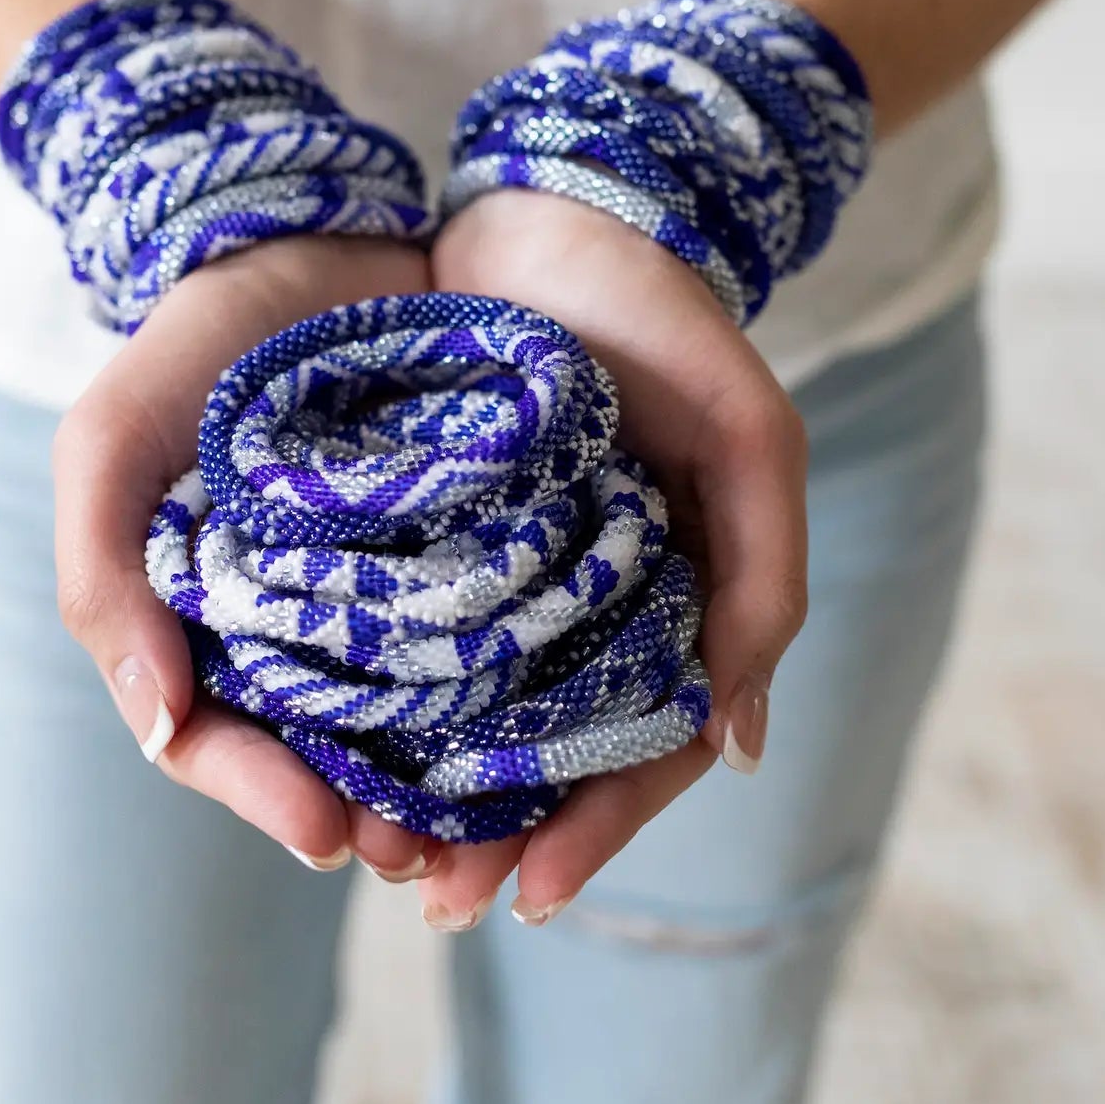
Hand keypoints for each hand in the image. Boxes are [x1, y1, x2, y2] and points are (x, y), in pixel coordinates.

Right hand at [52, 235, 441, 881]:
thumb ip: (101, 571)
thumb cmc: (200, 343)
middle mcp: (290, 619)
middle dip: (367, 814)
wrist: (314, 242)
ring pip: (402, 714)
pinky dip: (495, 689)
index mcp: (202, 615)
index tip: (330, 835)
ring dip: (437, 783)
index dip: (265, 798)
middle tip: (426, 858)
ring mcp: (375, 587)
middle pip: (319, 751)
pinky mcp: (454, 544)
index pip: (218, 738)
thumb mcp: (114, 438)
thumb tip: (158, 722)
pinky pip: (471, 632)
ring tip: (485, 826)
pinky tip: (538, 725)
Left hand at [419, 190, 808, 928]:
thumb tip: (738, 740)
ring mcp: (507, 567)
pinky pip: (413, 629)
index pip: (641, 746)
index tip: (531, 894)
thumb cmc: (662, 317)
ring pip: (474, 711)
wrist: (558, 209)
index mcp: (669, 599)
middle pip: (546, 753)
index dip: (596, 828)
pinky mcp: (433, 525)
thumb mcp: (747, 432)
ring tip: (373, 850)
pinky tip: (339, 744)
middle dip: (496, 836)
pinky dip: (388, 697)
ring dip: (432, 792)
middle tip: (430, 895)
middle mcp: (586, 601)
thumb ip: (765, 575)